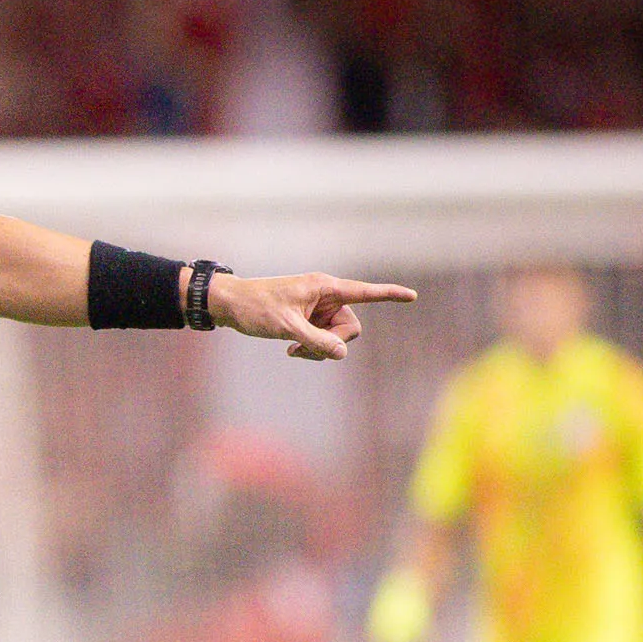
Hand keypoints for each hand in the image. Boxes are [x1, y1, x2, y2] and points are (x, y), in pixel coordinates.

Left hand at [214, 272, 418, 359]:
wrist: (230, 304)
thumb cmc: (255, 308)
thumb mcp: (286, 326)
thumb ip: (315, 341)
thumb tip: (342, 353)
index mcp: (324, 287)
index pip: (364, 292)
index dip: (389, 295)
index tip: (412, 296)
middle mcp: (326, 295)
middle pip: (351, 326)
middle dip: (334, 343)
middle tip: (304, 350)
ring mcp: (319, 308)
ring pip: (337, 336)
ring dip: (320, 349)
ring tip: (294, 351)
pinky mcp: (311, 318)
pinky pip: (324, 339)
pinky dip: (312, 348)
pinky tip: (292, 350)